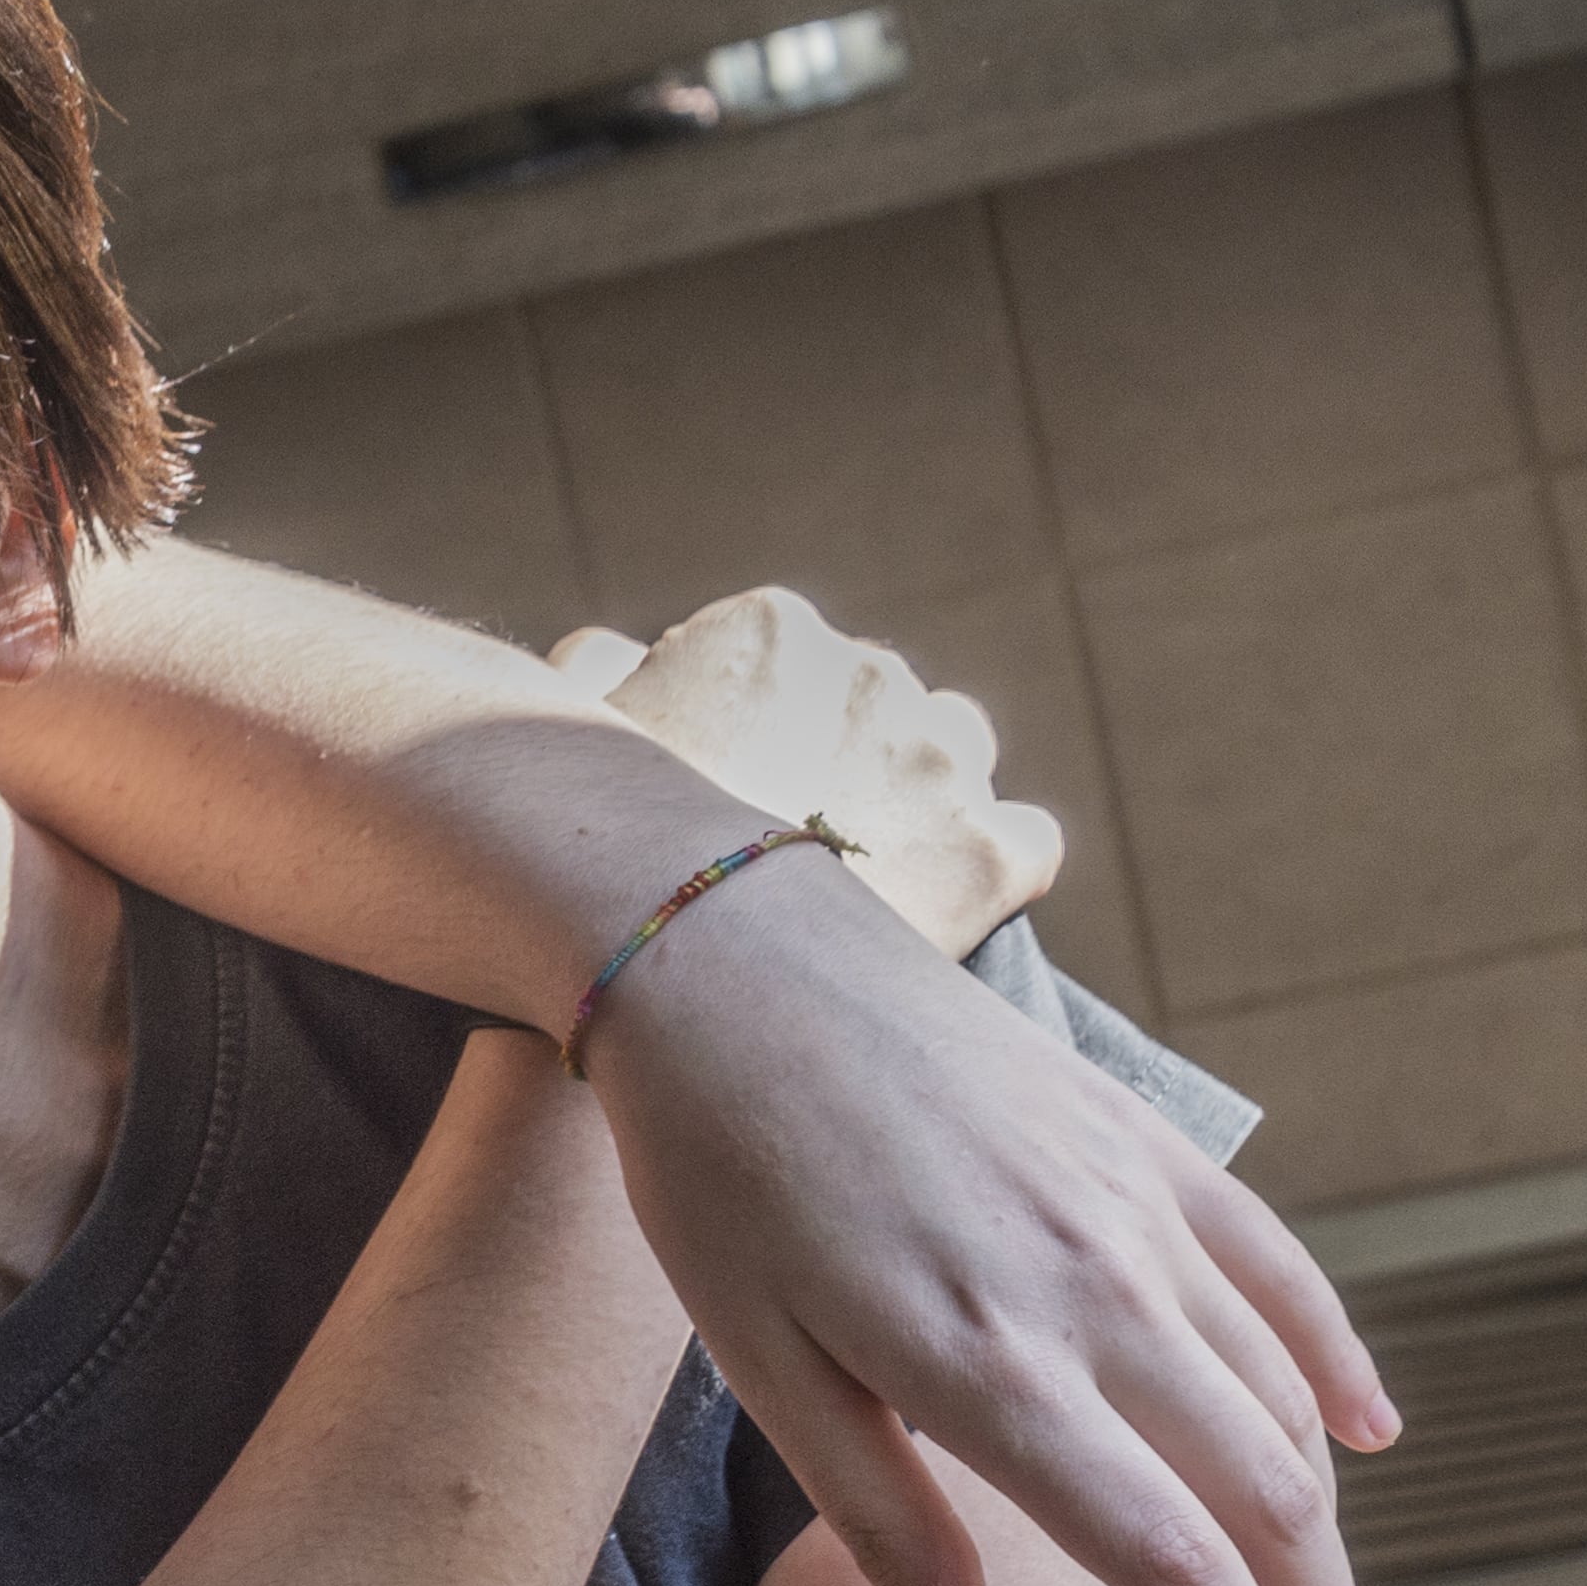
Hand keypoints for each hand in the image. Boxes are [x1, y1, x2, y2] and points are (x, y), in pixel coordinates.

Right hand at [552, 589, 1058, 955]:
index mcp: (771, 631)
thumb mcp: (560, 728)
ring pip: (957, 758)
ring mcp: (939, 762)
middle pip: (880, 703)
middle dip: (847, 757)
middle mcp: (872, 673)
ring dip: (922, 800)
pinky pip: (1026, 844)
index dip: (759, 724)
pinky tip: (945, 908)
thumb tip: (611, 652)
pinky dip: (993, 869)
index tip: (730, 784)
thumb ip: (592, 670)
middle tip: (788, 839)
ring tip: (868, 875)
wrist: (634, 954)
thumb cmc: (575, 846)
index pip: (792, 657)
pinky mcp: (988, 855)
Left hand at [582, 860, 1398, 1585]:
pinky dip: (1332, 1362)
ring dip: (1327, 1531)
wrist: (736, 960)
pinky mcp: (1147, 1145)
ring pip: (1279, 1399)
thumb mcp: (758, 1360)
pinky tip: (1367, 1440)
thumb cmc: (717, 1171)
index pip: (1166, 1562)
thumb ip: (877, 1514)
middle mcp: (1094, 1295)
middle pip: (1257, 1501)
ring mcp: (1136, 1213)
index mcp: (986, 1369)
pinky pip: (1277, 1271)